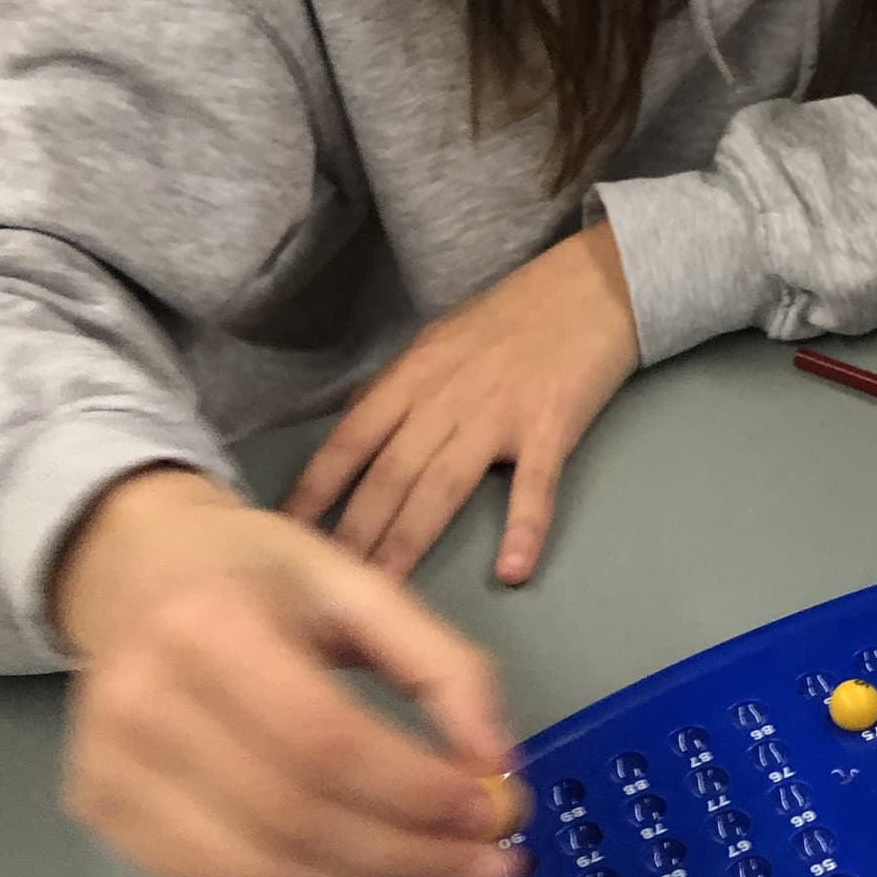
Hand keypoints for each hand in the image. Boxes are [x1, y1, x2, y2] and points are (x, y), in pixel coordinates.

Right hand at [56, 468, 528, 876]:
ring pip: (257, 872)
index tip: (498, 814)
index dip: (420, 793)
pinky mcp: (99, 809)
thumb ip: (444, 666)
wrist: (133, 567)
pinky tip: (358, 870)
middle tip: (490, 865)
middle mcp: (141, 697)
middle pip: (297, 818)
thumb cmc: (256, 575)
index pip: (328, 740)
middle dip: (414, 856)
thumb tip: (499, 766)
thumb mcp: (361, 586)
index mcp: (209, 622)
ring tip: (436, 871)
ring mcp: (108, 763)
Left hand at [284, 224, 639, 582]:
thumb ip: (400, 390)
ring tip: (386, 588)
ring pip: (443, 486)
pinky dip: (524, 528)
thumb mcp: (440, 342)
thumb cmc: (514, 318)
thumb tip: (356, 430)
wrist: (590, 288)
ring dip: (410, 540)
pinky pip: (535, 486)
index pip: (349, 440)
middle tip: (327, 582)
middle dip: (354, 532)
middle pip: (389, 473)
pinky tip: (512, 570)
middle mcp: (446, 396)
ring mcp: (499, 414)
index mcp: (413, 375)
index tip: (286, 531)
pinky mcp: (551, 427)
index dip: (315, 489)